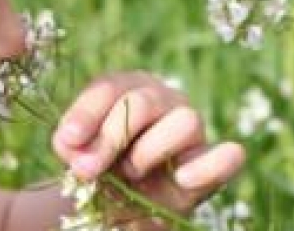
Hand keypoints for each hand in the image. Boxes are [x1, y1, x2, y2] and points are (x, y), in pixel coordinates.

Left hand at [52, 71, 244, 229]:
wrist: (125, 207)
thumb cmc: (100, 169)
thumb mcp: (77, 156)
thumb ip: (72, 146)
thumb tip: (75, 144)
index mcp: (126, 87)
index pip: (109, 87)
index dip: (87, 113)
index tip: (68, 140)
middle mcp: (162, 98)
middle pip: (141, 102)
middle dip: (111, 137)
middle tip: (89, 170)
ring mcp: (191, 128)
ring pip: (184, 121)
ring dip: (149, 151)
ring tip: (130, 173)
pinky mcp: (213, 163)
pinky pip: (225, 157)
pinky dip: (208, 167)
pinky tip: (183, 179)